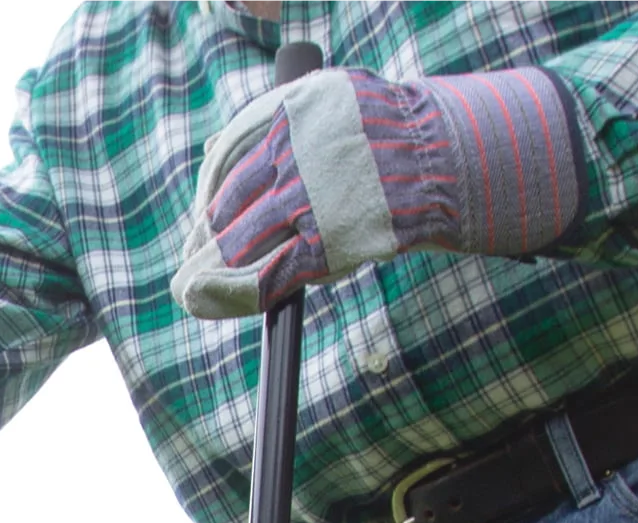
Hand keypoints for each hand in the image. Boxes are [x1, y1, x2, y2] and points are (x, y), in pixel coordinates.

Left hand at [174, 66, 580, 319]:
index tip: (202, 218)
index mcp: (291, 111)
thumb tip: (207, 157)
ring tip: (193, 288)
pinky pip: (263, 280)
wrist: (444, 160)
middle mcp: (293, 152)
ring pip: (237, 246)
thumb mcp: (329, 106)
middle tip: (193, 262)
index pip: (224, 159)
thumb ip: (273, 126)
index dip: (207, 194)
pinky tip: (206, 301)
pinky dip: (230, 296)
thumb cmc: (382, 138)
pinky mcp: (325, 244)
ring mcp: (308, 200)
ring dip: (210, 272)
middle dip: (205, 239)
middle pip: (225, 206)